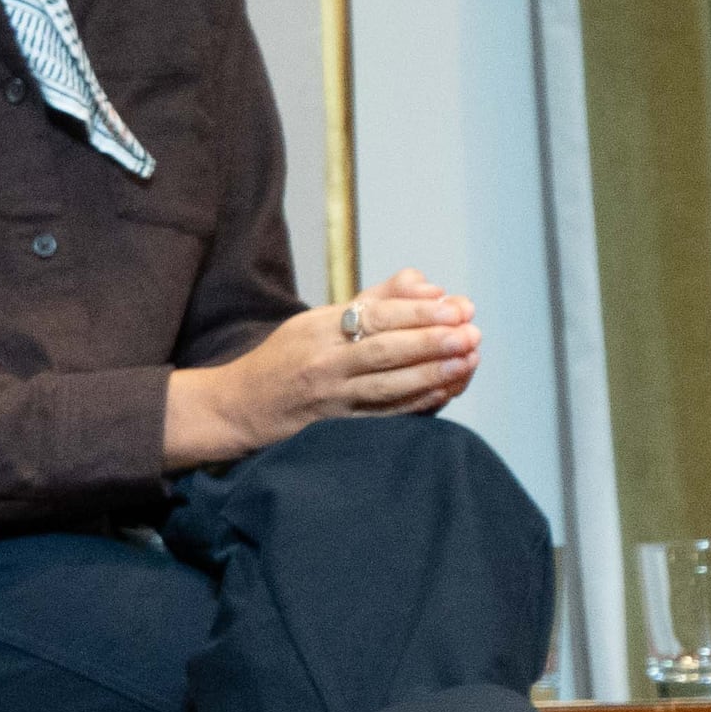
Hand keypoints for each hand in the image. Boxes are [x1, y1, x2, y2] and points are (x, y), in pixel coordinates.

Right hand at [184, 269, 477, 459]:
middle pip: (384, 349)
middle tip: (471, 333)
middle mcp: (322, 362)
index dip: (420, 311)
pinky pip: (384, 413)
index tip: (457, 307)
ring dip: (432, 372)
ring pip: (387, 384)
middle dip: (432, 340)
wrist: (239, 406)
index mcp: (318, 328)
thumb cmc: (285, 358)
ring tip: (468, 360)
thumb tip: (429, 287)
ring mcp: (330, 397)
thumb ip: (375, 300)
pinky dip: (417, 402)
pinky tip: (445, 390)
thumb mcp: (317, 320)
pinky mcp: (337, 425)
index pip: (375, 315)